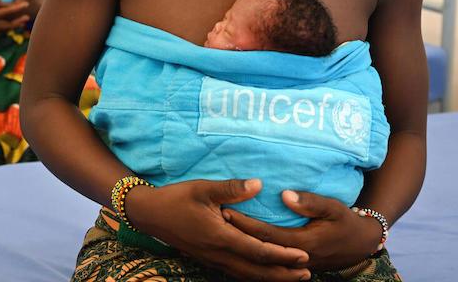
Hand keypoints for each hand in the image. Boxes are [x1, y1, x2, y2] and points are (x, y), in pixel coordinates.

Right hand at [0, 0, 29, 32]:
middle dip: (17, 21)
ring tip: (19, 23)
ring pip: (1, 30)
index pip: (6, 12)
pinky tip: (4, 27)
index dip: (17, 8)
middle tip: (27, 17)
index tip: (26, 4)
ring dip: (11, 26)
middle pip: (7, 25)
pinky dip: (3, 29)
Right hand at [127, 179, 310, 280]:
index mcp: (220, 236)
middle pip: (256, 271)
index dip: (282, 255)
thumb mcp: (203, 188)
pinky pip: (236, 273)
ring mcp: (212, 259)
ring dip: (271, 277)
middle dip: (283, 274)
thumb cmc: (176, 199)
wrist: (149, 215)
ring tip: (292, 276)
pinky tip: (262, 272)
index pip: (258, 251)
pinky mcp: (208, 259)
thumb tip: (259, 184)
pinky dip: (254, 275)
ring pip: (246, 275)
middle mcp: (218, 253)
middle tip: (308, 273)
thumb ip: (231, 188)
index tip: (305, 255)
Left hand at [223, 191, 381, 272]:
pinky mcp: (294, 266)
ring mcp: (295, 265)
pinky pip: (268, 264)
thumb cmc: (346, 221)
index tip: (224, 209)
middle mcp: (296, 257)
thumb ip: (310, 202)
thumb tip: (285, 195)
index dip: (244, 223)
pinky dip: (251, 257)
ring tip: (218, 232)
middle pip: (258, 248)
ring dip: (241, 246)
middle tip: (214, 218)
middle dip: (235, 233)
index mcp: (303, 242)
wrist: (360, 244)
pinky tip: (236, 248)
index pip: (265, 234)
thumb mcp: (333, 207)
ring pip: (262, 260)